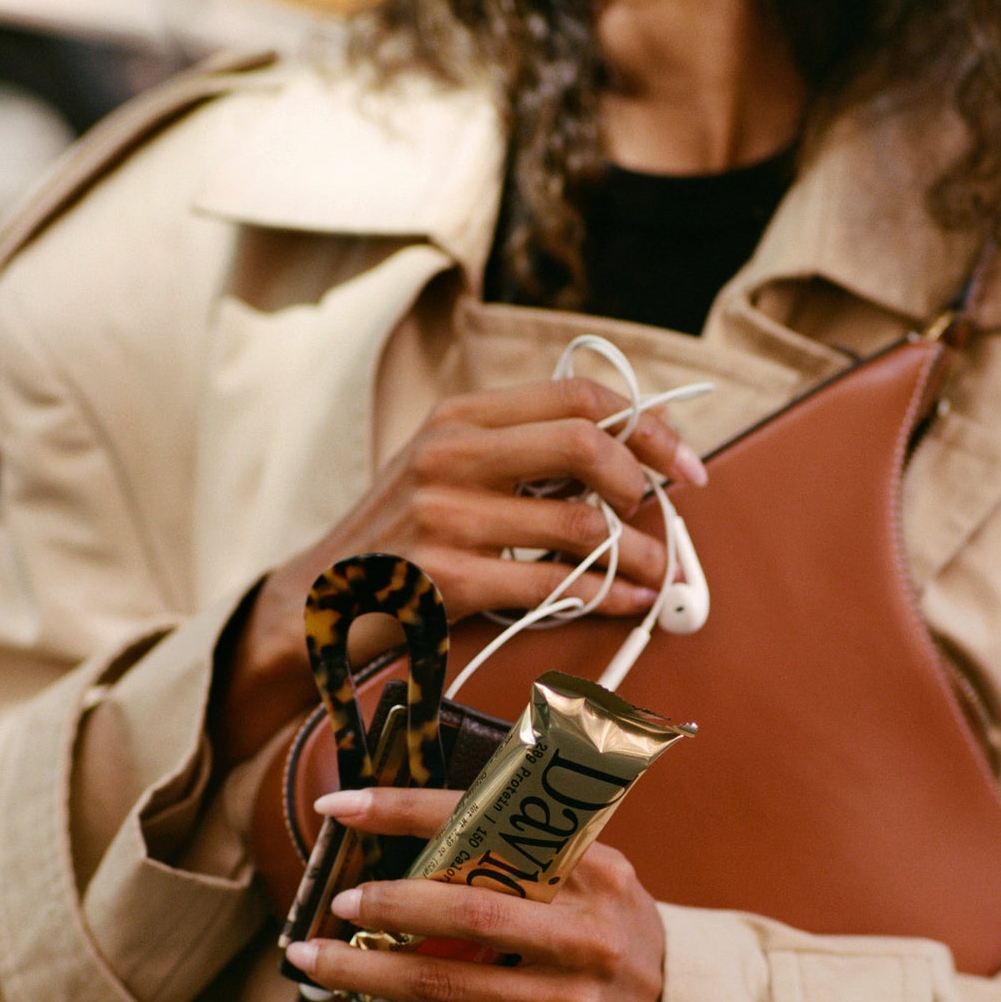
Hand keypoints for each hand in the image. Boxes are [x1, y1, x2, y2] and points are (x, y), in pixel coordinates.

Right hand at [212, 379, 705, 765]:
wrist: (316, 605)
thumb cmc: (400, 539)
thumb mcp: (445, 467)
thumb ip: (520, 450)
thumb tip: (628, 454)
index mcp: (460, 415)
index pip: (578, 396)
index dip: (648, 427)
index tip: (684, 465)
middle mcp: (450, 454)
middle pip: (587, 445)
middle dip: (644, 483)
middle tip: (663, 516)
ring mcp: (446, 516)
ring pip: (581, 524)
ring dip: (639, 553)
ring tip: (658, 570)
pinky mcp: (448, 579)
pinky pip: (555, 585)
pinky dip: (608, 593)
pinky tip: (627, 600)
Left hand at [285, 788, 666, 1001]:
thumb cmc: (622, 940)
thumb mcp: (601, 878)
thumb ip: (534, 852)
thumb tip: (425, 833)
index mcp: (591, 872)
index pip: (485, 826)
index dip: (404, 811)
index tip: (342, 805)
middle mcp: (582, 934)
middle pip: (461, 911)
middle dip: (384, 906)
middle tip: (339, 903)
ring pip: (440, 985)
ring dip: (364, 975)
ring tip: (318, 963)